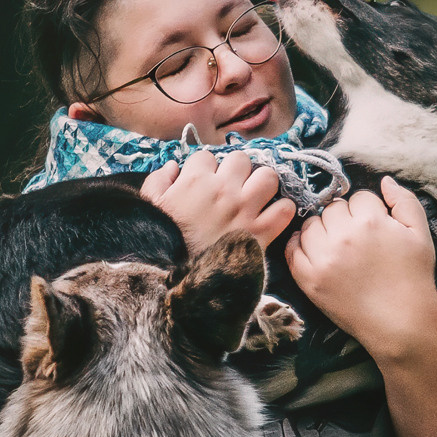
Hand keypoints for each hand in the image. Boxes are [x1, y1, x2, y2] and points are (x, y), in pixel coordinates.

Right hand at [142, 150, 295, 254]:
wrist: (180, 279)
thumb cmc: (163, 241)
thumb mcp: (151, 205)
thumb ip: (159, 180)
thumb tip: (174, 167)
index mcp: (196, 180)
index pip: (206, 156)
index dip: (204, 168)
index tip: (202, 182)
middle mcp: (224, 190)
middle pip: (241, 160)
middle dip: (235, 170)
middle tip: (230, 187)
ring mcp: (246, 210)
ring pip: (268, 176)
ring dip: (262, 184)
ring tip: (254, 195)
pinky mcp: (261, 232)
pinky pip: (285, 209)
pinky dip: (281, 210)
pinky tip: (271, 214)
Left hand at [281, 182, 436, 364]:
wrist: (400, 324)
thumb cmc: (414, 278)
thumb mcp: (421, 235)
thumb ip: (404, 201)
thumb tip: (384, 181)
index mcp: (371, 221)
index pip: (359, 197)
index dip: (369, 210)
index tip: (374, 227)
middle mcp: (343, 236)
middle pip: (332, 208)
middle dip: (344, 218)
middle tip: (356, 239)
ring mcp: (322, 258)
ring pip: (311, 224)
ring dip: (322, 230)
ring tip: (338, 246)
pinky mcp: (309, 278)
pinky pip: (293, 249)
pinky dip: (300, 246)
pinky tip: (316, 252)